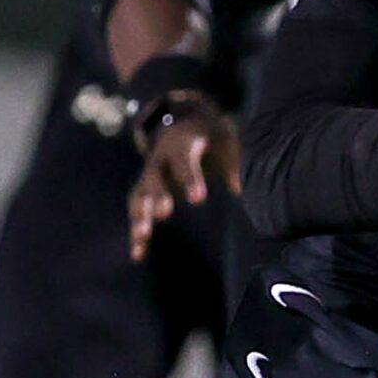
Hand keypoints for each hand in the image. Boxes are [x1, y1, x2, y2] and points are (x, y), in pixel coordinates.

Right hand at [127, 93, 241, 262]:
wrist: (182, 122)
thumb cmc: (209, 136)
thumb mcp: (224, 140)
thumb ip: (232, 162)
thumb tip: (240, 188)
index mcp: (181, 144)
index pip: (184, 159)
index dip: (189, 177)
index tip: (197, 197)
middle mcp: (160, 159)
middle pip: (154, 176)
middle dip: (158, 194)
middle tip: (163, 211)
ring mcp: (149, 176)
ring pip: (139, 195)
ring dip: (140, 215)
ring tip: (142, 235)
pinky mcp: (144, 192)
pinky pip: (137, 211)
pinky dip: (137, 233)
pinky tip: (138, 254)